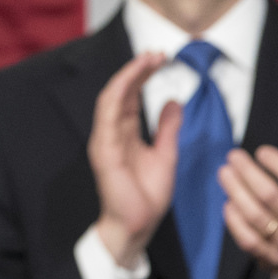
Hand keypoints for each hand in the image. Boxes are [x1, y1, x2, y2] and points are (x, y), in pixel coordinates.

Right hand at [88, 50, 185, 268]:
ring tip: (147, 60)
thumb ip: (167, 128)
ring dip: (128, 76)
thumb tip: (173, 101)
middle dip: (137, 69)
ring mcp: (105, 140)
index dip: (142, 75)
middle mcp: (111, 132)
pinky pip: (107, 116)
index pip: (130, 96)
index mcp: (124, 132)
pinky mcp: (104, 150)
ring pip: (111, 98)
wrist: (137, 226)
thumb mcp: (166, 155)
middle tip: (156, 52)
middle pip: (120, 91)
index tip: (160, 59)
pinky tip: (131, 80)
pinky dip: (118, 95)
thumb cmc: (146, 196)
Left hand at [220, 116, 277, 278]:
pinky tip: (228, 203)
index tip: (262, 151)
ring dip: (236, 192)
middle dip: (249, 174)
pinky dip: (234, 220)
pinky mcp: (269, 256)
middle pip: (272, 197)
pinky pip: (247, 239)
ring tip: (225, 173)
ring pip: (256, 217)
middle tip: (234, 156)